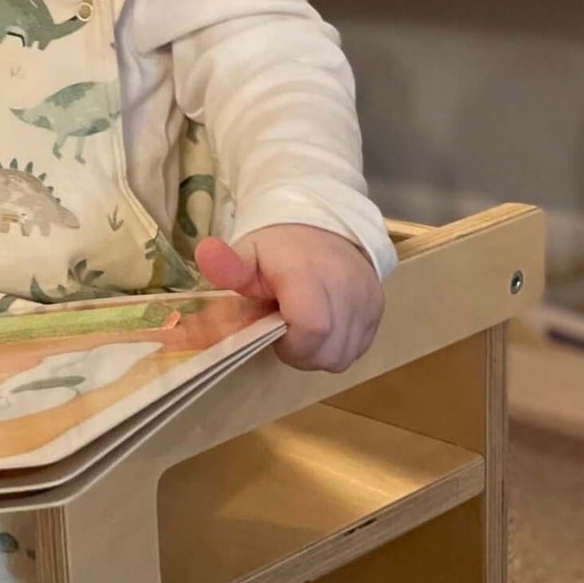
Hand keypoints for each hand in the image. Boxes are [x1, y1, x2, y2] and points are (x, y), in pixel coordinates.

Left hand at [194, 223, 384, 372]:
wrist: (324, 225)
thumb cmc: (279, 247)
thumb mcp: (248, 251)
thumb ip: (228, 264)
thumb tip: (205, 254)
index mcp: (309, 274)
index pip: (312, 329)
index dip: (290, 344)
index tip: (275, 329)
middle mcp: (346, 288)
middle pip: (327, 353)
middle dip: (300, 353)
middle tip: (285, 330)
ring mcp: (368, 300)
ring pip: (343, 357)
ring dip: (319, 353)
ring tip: (304, 328)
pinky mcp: (379, 309)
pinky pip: (358, 349)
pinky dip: (338, 346)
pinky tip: (324, 326)